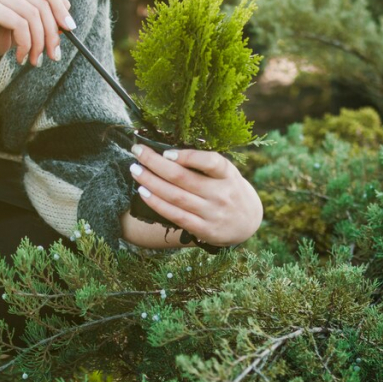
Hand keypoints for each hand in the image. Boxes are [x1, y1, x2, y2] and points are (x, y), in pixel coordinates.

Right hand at [0, 0, 75, 68]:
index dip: (61, 9)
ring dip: (38, 43)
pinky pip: (19, 23)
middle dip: (52, 33)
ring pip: (33, 15)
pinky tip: (20, 56)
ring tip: (33, 60)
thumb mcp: (16, 31)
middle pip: (43, 3)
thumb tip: (68, 8)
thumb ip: (37, 19)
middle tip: (53, 55)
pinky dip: (25, 43)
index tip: (71, 31)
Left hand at [129, 144, 263, 246]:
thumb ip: (205, 164)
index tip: (166, 152)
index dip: (188, 156)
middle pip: (183, 178)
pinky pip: (175, 215)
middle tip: (137, 152)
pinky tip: (143, 192)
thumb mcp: (226, 173)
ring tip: (135, 170)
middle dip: (155, 163)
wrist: (247, 222)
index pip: (211, 162)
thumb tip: (168, 151)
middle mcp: (221, 194)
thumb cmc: (229, 190)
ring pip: (175, 196)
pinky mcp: (204, 229)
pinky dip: (157, 203)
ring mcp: (212, 213)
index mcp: (228, 174)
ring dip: (151, 182)